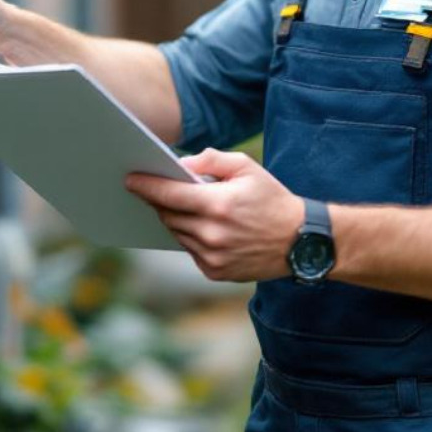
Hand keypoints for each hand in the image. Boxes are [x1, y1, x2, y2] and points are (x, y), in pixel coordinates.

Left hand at [124, 148, 304, 281]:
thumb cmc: (272, 199)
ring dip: (176, 219)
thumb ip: (211, 159)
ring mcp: (212, 257)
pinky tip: (203, 227)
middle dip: (160, 201)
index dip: (146, 185)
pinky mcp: (215, 272)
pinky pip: (190, 250)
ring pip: (177, 233)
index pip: (170, 194)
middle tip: (153, 189)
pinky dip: (191, 237)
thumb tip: (180, 163)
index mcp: (218, 204)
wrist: (301, 241)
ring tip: (182, 206)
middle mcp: (212, 234)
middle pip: (168, 215)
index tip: (130, 179)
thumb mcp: (246, 167)